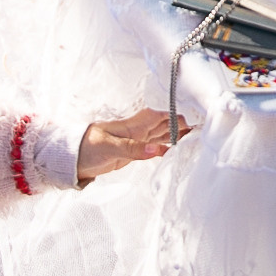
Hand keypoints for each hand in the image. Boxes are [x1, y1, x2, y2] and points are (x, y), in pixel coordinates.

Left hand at [76, 108, 191, 178]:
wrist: (72, 158)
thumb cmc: (86, 146)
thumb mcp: (110, 147)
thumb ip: (133, 149)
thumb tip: (157, 150)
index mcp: (134, 124)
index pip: (162, 117)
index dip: (178, 117)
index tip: (196, 121)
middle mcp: (138, 130)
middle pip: (165, 125)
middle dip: (182, 125)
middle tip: (203, 129)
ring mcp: (136, 141)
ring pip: (161, 136)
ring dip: (176, 136)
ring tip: (194, 138)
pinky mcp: (132, 152)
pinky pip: (153, 148)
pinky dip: (164, 149)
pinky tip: (173, 150)